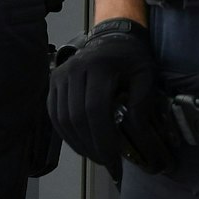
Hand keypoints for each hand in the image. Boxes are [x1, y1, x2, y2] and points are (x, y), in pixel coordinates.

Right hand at [46, 18, 179, 173]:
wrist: (113, 34)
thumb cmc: (131, 56)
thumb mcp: (146, 74)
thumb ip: (142, 104)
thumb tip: (138, 138)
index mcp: (99, 66)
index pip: (95, 109)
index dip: (103, 139)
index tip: (115, 161)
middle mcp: (74, 69)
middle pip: (77, 117)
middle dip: (92, 146)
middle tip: (108, 163)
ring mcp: (60, 75)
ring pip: (63, 119)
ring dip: (79, 144)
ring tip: (97, 157)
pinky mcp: (53, 82)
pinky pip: (54, 115)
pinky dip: (67, 135)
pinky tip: (82, 144)